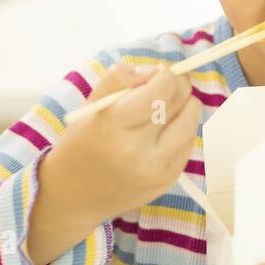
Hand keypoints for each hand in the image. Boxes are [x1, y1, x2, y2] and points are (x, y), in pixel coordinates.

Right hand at [28, 63, 200, 264]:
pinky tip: (165, 130)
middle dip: (179, 86)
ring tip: (171, 105)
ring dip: (186, 107)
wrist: (74, 194)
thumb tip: (155, 70)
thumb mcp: (91, 104)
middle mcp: (136, 151)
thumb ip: (121, 77)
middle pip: (179, 104)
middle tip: (170, 84)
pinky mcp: (166, 181)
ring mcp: (154, 170)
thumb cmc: (82, 142)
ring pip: (190, 124)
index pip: (160, 90)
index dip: (167, 74)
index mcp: (112, 125)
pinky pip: (188, 145)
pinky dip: (182, 131)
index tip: (160, 72)